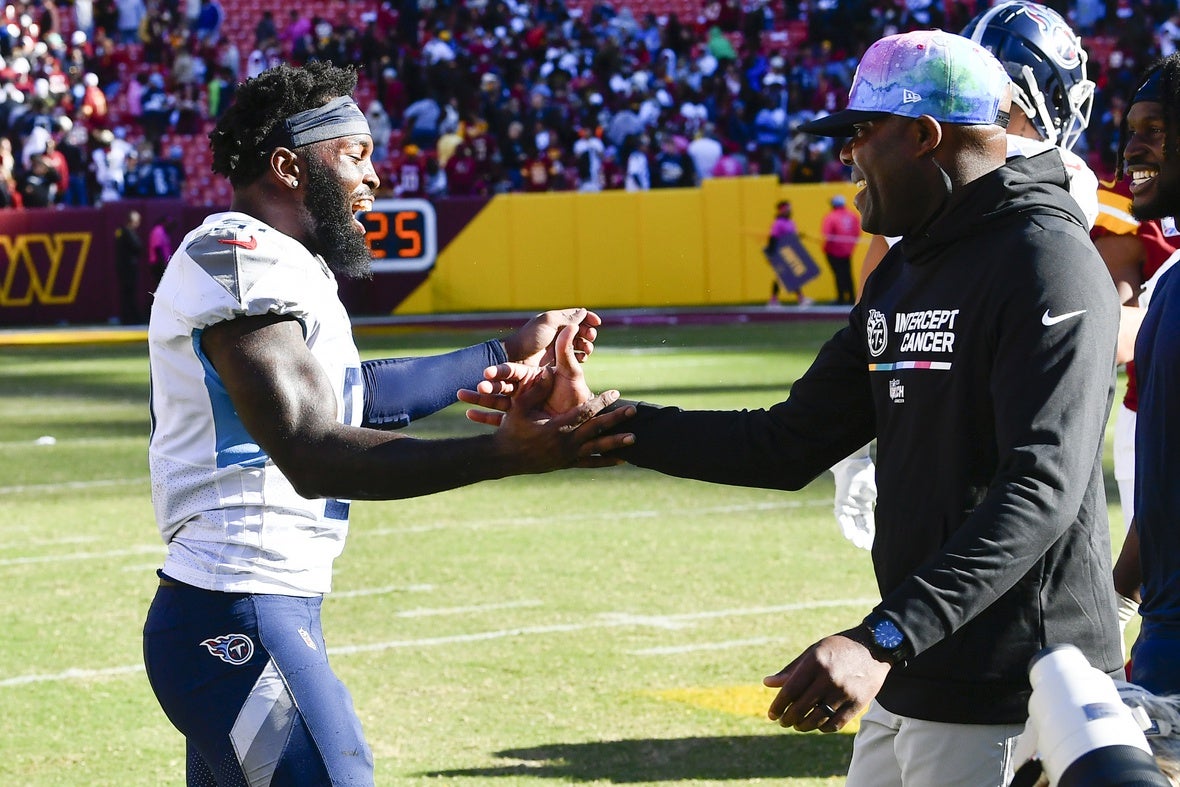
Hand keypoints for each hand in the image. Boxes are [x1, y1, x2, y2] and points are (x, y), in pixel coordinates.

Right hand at [459, 325, 593, 422]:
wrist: (580, 419)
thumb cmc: (576, 395)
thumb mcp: (570, 373)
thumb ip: (566, 350)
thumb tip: (571, 325)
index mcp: (531, 376)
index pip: (512, 372)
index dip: (499, 372)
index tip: (487, 373)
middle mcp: (522, 390)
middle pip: (500, 386)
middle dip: (486, 386)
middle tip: (475, 388)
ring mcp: (518, 406)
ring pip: (495, 401)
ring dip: (478, 399)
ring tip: (461, 396)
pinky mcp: (517, 421)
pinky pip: (499, 420)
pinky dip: (484, 417)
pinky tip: (469, 415)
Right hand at [491, 366, 635, 470]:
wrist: (504, 458)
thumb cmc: (511, 430)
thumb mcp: (520, 407)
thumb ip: (536, 390)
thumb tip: (550, 371)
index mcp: (557, 427)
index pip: (585, 412)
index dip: (601, 402)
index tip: (615, 393)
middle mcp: (566, 443)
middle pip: (597, 430)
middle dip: (616, 420)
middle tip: (633, 411)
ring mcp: (567, 456)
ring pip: (597, 449)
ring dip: (616, 443)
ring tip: (634, 438)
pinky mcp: (567, 464)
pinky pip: (590, 463)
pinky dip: (606, 461)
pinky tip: (621, 460)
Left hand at [501, 308, 599, 366]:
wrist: (516, 358)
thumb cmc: (529, 338)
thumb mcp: (548, 322)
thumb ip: (567, 317)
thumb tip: (583, 311)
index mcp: (556, 321)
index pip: (577, 316)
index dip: (589, 318)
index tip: (597, 323)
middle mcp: (559, 333)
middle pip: (581, 330)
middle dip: (588, 333)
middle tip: (590, 337)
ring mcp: (559, 347)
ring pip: (580, 344)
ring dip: (586, 345)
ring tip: (586, 350)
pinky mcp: (558, 361)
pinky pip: (574, 358)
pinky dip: (580, 357)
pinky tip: (581, 359)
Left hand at [763, 631, 890, 732]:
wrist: (876, 647)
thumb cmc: (838, 648)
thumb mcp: (813, 651)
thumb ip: (791, 669)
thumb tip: (767, 683)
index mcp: (815, 662)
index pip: (790, 691)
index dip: (778, 706)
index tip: (771, 714)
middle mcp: (829, 678)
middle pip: (801, 708)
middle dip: (788, 719)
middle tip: (783, 722)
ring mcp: (845, 692)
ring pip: (817, 719)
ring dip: (803, 726)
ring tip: (797, 725)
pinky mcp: (858, 703)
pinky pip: (835, 723)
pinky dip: (823, 727)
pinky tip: (817, 725)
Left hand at [831, 455, 876, 549]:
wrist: (854, 464)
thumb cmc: (866, 474)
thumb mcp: (875, 490)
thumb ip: (877, 500)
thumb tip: (888, 511)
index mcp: (866, 506)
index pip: (869, 524)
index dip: (872, 534)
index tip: (874, 545)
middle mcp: (856, 508)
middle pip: (860, 526)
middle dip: (863, 537)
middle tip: (865, 547)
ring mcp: (847, 506)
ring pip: (850, 524)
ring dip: (854, 534)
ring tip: (857, 543)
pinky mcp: (840, 503)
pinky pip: (841, 517)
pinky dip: (844, 526)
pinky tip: (848, 535)